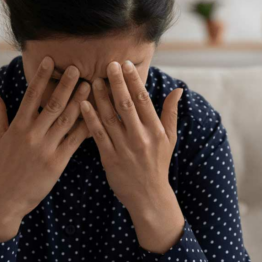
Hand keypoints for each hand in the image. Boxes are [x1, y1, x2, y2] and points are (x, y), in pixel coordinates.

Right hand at [0, 56, 91, 241]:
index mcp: (17, 126)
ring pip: (66, 120)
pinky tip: (96, 116)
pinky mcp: (57, 162)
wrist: (7, 197)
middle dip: (66, 85)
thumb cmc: (3, 167)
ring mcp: (45, 148)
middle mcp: (32, 135)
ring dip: (79, 102)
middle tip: (78, 68)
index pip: (31, 96)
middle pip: (52, 105)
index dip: (41, 77)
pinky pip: (74, 141)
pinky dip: (86, 127)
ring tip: (90, 86)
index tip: (50, 61)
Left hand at [79, 60, 184, 248]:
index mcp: (156, 131)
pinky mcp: (109, 158)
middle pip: (125, 105)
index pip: (143, 100)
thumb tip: (178, 89)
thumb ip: (170, 113)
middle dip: (116, 83)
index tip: (126, 64)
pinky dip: (90, 119)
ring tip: (93, 80)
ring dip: (100, 97)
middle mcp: (140, 138)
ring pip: (109, 117)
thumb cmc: (158, 164)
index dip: (134, 80)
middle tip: (108, 64)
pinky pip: (98, 135)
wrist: (148, 197)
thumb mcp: (170, 139)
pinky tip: (83, 104)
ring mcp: (124, 148)